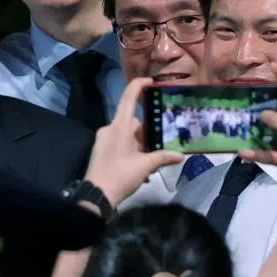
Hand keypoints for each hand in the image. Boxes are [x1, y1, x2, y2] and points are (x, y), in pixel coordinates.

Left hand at [83, 77, 183, 206]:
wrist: (96, 195)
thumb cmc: (120, 175)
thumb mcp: (145, 166)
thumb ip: (162, 157)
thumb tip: (179, 155)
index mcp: (119, 126)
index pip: (129, 98)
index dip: (139, 85)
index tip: (151, 81)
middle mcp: (109, 128)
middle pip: (133, 122)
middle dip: (147, 132)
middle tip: (162, 145)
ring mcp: (103, 139)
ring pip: (127, 135)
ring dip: (140, 145)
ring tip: (151, 163)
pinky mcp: (101, 150)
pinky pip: (120, 144)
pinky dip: (132, 151)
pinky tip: (140, 169)